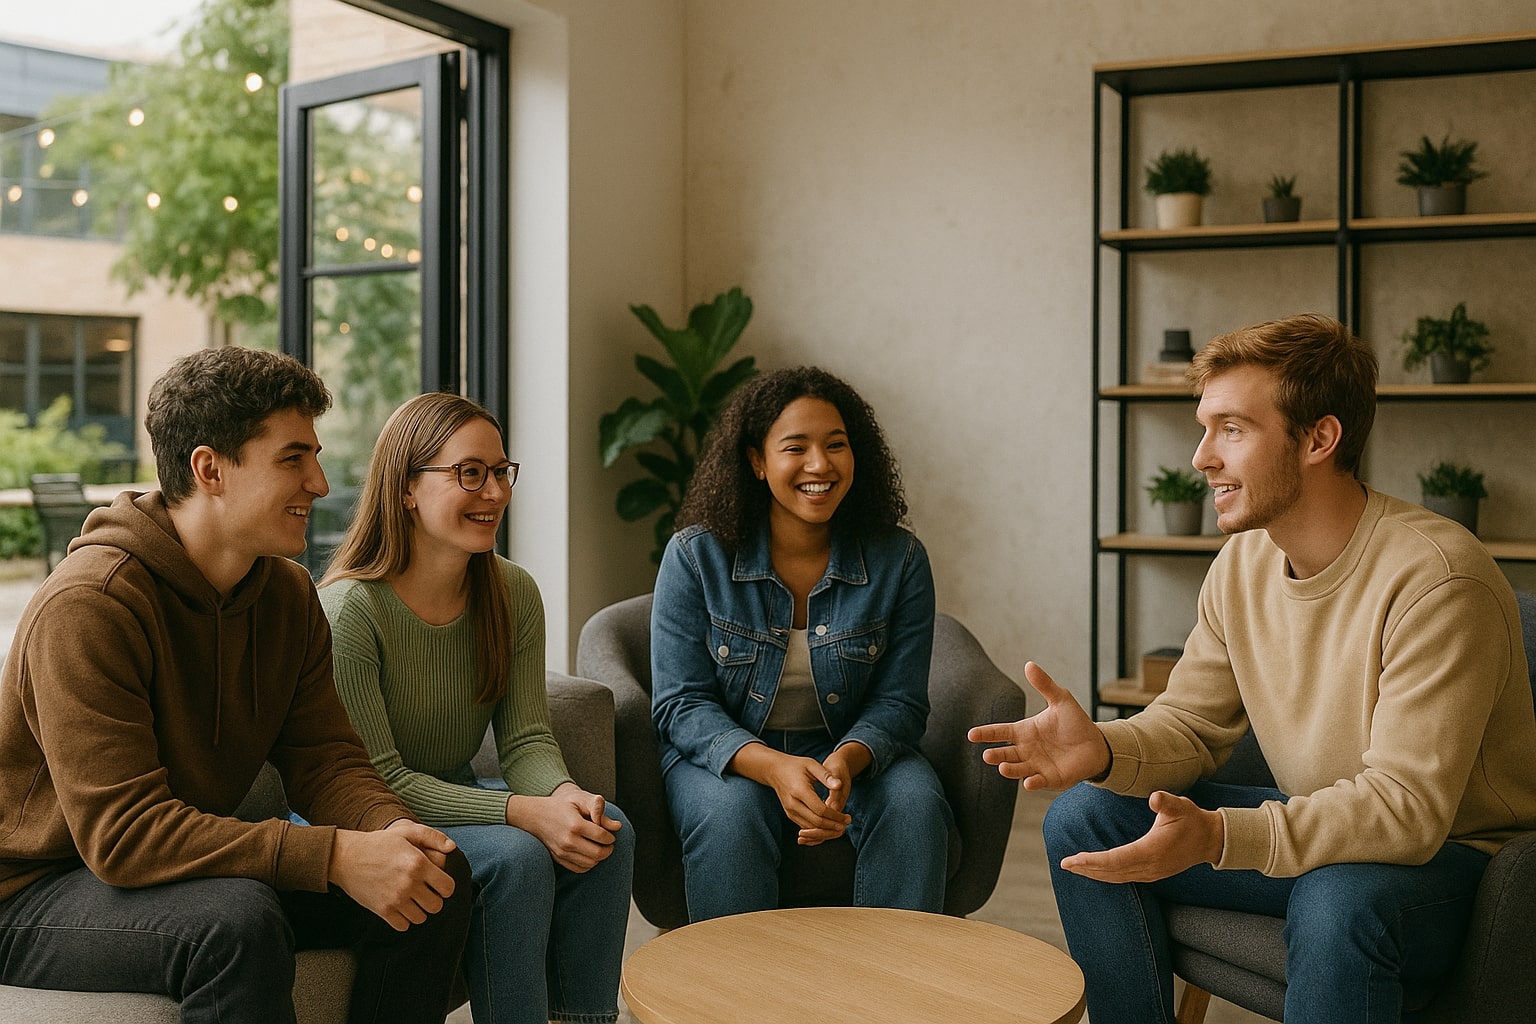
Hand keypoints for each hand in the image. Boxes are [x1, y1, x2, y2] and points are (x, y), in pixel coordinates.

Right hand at [329, 820, 458, 930]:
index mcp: (419, 864)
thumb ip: (433, 837)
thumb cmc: (379, 843)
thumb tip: (452, 848)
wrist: (345, 857)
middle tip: (424, 892)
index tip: (437, 884)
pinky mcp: (383, 911)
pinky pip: (404, 926)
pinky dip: (404, 919)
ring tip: (412, 899)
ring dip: (419, 910)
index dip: (445, 886)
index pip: (448, 888)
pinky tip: (400, 906)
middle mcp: (409, 883)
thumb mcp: (407, 832)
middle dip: (433, 899)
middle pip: (436, 906)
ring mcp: (396, 899)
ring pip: (421, 918)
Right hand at [507, 783, 620, 872]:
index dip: (611, 836)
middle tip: (609, 843)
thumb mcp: (579, 799)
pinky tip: (589, 853)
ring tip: (599, 847)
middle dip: (608, 849)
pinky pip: (580, 868)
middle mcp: (568, 841)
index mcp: (575, 825)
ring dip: (600, 857)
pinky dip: (589, 863)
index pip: (602, 836)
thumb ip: (599, 809)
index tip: (610, 833)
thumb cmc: (560, 805)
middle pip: (598, 853)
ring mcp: (562, 852)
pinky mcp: (558, 859)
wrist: (534, 816)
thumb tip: (617, 826)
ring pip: (590, 863)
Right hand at [730, 744, 850, 837]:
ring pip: (810, 828)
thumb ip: (826, 776)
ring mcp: (790, 811)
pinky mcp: (789, 814)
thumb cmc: (796, 765)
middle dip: (833, 826)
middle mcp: (793, 804)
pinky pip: (805, 827)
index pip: (820, 810)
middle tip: (846, 823)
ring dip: (826, 830)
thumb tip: (840, 785)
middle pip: (816, 822)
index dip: (835, 816)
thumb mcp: (811, 765)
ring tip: (840, 826)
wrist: (775, 770)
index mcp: (800, 790)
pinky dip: (817, 829)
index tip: (847, 816)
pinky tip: (829, 825)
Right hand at [967, 661, 1110, 789]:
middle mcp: (1027, 750)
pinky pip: (1038, 781)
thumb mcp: (1061, 700)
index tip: (971, 735)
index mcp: (1025, 731)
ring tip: (1002, 767)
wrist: (1096, 744)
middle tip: (987, 755)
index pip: (1000, 732)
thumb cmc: (1075, 722)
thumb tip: (1029, 664)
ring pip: (1018, 769)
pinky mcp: (1050, 778)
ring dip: (1009, 769)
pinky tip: (1028, 782)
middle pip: (1005, 753)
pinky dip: (1032, 782)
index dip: (986, 733)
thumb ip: (1044, 684)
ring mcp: (1037, 765)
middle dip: (995, 755)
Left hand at [1060, 790, 1223, 882]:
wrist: (1211, 840)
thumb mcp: (1181, 806)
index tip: (1073, 859)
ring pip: (1116, 877)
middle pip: (1112, 872)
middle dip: (1087, 868)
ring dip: (1094, 873)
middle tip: (1064, 864)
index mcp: (1152, 851)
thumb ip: (1166, 802)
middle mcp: (1149, 866)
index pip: (1116, 859)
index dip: (1093, 861)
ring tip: (1074, 867)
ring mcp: (1151, 873)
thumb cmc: (1192, 820)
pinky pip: (1124, 877)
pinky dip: (1106, 875)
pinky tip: (1094, 870)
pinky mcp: (1152, 874)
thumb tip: (1154, 798)